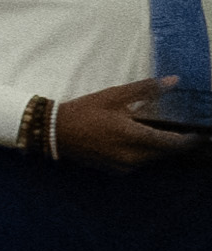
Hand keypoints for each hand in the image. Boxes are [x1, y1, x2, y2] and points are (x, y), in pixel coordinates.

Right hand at [46, 75, 198, 168]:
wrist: (53, 132)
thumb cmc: (85, 111)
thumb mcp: (115, 95)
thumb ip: (146, 89)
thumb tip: (174, 81)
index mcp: (134, 137)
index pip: (173, 144)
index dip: (190, 140)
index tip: (200, 134)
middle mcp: (131, 156)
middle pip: (164, 153)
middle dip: (175, 143)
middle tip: (182, 131)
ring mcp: (122, 165)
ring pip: (151, 158)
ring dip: (158, 148)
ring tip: (160, 134)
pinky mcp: (114, 169)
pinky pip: (137, 162)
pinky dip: (143, 153)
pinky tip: (138, 142)